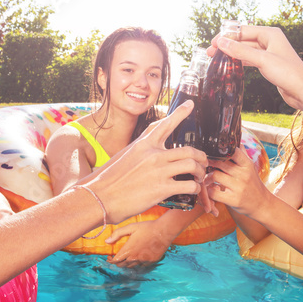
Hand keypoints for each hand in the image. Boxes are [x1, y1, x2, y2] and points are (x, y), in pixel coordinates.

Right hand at [85, 101, 207, 222]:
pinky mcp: (161, 188)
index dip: (180, 113)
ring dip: (200, 172)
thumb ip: (140, 152)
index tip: (190, 104)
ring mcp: (158, 170)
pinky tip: (193, 190)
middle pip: (188, 150)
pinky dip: (195, 188)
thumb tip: (149, 155)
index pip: (165, 124)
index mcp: (143, 144)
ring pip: (192, 165)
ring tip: (199, 178)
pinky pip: (188, 185)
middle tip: (203, 163)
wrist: (99, 197)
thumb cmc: (107, 180)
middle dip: (201, 157)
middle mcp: (153, 154)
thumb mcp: (123, 156)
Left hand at [106, 221, 170, 266]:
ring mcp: (144, 261)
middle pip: (122, 265)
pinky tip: (138, 257)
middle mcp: (135, 258)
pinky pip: (141, 265)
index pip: (116, 261)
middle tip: (117, 258)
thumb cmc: (147, 227)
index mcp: (128, 250)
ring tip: (127, 257)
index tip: (109, 257)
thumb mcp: (131, 227)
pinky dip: (138, 263)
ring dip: (127, 263)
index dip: (111, 260)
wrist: (164, 231)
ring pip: (132, 266)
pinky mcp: (151, 261)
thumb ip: (117, 233)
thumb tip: (106, 241)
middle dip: (118, 262)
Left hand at [205, 147, 270, 217]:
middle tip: (204, 166)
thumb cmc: (253, 185)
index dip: (220, 150)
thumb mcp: (250, 168)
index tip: (212, 152)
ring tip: (207, 179)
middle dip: (209, 163)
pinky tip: (211, 190)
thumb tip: (236, 138)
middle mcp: (244, 175)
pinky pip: (214, 192)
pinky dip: (209, 191)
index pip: (232, 151)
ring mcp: (239, 187)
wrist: (262, 205)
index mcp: (247, 165)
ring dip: (207, 178)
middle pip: (219, 162)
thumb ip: (242, 155)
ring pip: (214, 176)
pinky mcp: (233, 200)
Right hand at [210, 25, 302, 112]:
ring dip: (232, 53)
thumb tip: (221, 42)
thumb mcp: (262, 60)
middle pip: (243, 39)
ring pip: (246, 49)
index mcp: (270, 33)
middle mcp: (270, 40)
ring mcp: (269, 52)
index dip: (226, 36)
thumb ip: (240, 50)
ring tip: (216, 59)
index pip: (243, 30)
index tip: (212, 43)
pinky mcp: (269, 64)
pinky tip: (231, 65)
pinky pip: (250, 58)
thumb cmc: (288, 73)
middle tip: (210, 52)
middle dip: (227, 44)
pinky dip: (240, 60)